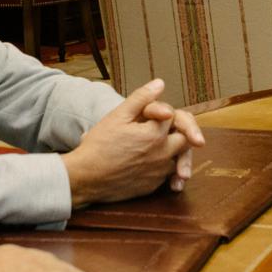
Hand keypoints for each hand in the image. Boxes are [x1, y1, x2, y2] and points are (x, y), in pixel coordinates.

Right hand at [63, 79, 196, 207]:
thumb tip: (160, 84)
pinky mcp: (152, 187)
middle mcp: (162, 154)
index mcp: (155, 134)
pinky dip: (163, 168)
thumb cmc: (99, 144)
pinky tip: (148, 164)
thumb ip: (141, 98)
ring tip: (156, 147)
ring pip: (178, 159)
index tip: (149, 115)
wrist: (86, 177)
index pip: (173, 117)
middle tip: (163, 129)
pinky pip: (166, 175)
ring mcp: (158, 173)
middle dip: (178, 132)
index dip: (163, 113)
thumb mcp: (118, 115)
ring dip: (173, 152)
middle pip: (185, 139)